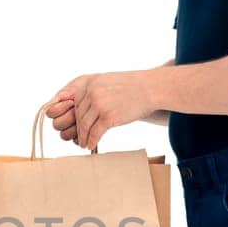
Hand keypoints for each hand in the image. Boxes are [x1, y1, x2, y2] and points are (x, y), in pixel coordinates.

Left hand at [43, 70, 157, 149]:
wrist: (151, 88)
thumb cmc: (132, 86)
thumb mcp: (107, 81)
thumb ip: (93, 90)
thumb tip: (81, 105)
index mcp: (90, 83)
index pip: (76, 104)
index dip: (76, 118)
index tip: (77, 126)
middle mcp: (92, 93)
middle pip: (79, 116)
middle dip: (80, 129)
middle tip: (80, 138)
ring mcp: (99, 105)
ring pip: (85, 126)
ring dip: (84, 137)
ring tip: (84, 144)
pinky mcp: (108, 117)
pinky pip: (95, 132)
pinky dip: (92, 140)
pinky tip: (91, 146)